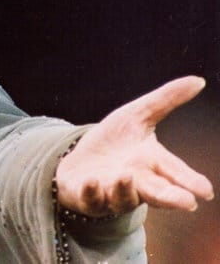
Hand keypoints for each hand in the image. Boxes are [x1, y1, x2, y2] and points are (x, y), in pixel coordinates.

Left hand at [55, 76, 213, 216]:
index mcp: (152, 164)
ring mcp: (112, 192)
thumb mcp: (137, 116)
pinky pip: (90, 198)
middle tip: (187, 203)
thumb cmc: (114, 142)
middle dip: (171, 197)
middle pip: (157, 192)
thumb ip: (166, 101)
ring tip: (126, 176)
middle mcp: (136, 182)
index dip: (191, 181)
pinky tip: (92, 182)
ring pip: (123, 197)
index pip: (175, 172)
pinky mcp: (87, 196)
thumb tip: (199, 81)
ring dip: (124, 189)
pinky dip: (92, 192)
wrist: (79, 161)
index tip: (206, 191)